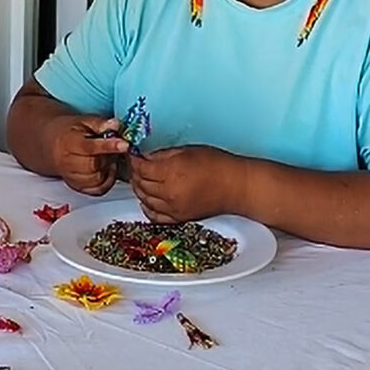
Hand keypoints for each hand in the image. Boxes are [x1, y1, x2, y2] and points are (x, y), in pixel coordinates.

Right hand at [44, 114, 128, 194]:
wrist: (52, 146)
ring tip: (106, 156)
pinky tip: (105, 169)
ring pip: (97, 179)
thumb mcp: (83, 121)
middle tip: (113, 148)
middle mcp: (67, 162)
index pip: (90, 147)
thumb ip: (100, 124)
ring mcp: (72, 177)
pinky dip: (107, 180)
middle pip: (94, 165)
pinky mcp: (78, 187)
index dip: (109, 146)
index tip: (124, 144)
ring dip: (107, 169)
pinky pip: (98, 189)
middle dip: (108, 157)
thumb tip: (115, 125)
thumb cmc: (69, 132)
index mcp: (68, 142)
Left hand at [129, 145, 247, 222]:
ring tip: (142, 180)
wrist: (236, 186)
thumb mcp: (187, 151)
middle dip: (135, 173)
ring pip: (144, 199)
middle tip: (137, 166)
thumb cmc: (217, 165)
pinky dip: (147, 207)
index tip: (133, 156)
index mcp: (170, 173)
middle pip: (140, 184)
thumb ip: (163, 155)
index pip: (141, 168)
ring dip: (139, 189)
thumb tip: (146, 157)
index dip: (134, 161)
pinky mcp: (179, 218)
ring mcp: (173, 208)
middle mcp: (169, 193)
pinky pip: (154, 216)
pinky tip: (147, 199)